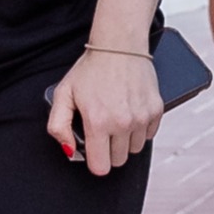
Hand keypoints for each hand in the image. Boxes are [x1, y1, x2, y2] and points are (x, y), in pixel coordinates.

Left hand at [48, 46, 163, 176]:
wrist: (119, 46)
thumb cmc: (91, 69)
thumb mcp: (63, 94)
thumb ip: (58, 126)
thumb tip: (69, 150)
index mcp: (98, 122)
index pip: (100, 167)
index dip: (94, 160)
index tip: (93, 149)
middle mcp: (122, 123)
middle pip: (118, 161)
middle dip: (109, 150)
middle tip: (103, 129)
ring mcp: (142, 117)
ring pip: (135, 149)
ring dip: (126, 140)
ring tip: (116, 118)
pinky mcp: (156, 110)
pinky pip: (148, 135)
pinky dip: (140, 128)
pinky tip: (129, 112)